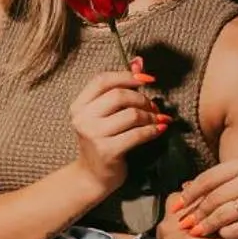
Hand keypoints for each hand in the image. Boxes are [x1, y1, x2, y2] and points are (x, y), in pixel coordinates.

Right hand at [69, 61, 167, 199]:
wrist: (92, 177)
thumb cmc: (102, 141)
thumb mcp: (105, 114)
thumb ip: (119, 88)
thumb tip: (139, 62)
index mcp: (78, 106)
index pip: (102, 80)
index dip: (127, 76)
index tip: (147, 80)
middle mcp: (82, 119)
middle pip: (119, 95)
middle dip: (142, 98)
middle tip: (153, 106)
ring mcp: (93, 135)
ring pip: (131, 114)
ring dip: (150, 116)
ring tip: (157, 120)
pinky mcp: (107, 151)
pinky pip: (137, 134)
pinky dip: (152, 131)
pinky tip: (159, 130)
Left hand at [157, 194, 237, 238]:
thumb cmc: (230, 236)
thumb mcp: (212, 209)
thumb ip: (195, 201)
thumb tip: (185, 187)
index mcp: (175, 211)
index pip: (169, 207)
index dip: (177, 216)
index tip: (184, 222)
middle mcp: (167, 229)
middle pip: (162, 232)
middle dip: (173, 237)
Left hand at [174, 155, 237, 238]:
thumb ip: (223, 178)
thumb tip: (185, 188)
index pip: (208, 179)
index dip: (190, 194)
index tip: (178, 205)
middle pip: (212, 198)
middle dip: (195, 213)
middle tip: (184, 223)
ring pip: (222, 214)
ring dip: (206, 225)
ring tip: (196, 231)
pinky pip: (236, 228)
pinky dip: (226, 232)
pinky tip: (223, 233)